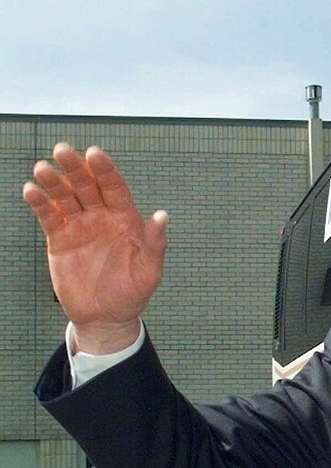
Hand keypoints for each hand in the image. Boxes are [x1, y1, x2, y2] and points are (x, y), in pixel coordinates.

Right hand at [23, 143, 168, 353]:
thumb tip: (162, 215)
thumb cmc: (133, 293)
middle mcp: (102, 217)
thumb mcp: (149, 271)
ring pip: (66, 196)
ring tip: (43, 169)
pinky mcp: (59, 239)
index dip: (105, 170)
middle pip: (88, 185)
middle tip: (62, 150)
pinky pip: (49, 216)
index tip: (95, 153)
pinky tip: (31, 190)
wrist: (106, 317)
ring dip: (54, 181)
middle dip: (76, 168)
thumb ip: (155, 244)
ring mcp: (80, 226)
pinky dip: (40, 203)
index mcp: (126, 219)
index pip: (115, 188)